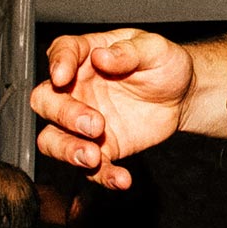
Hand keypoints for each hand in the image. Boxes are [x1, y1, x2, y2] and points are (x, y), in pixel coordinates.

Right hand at [32, 29, 193, 189]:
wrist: (181, 96)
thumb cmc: (164, 64)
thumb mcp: (155, 49)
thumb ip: (129, 51)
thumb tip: (102, 56)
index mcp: (86, 55)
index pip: (60, 52)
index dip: (57, 64)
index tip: (62, 77)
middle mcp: (76, 89)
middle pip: (45, 101)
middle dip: (63, 115)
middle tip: (94, 124)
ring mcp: (81, 122)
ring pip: (52, 139)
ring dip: (67, 151)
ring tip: (93, 158)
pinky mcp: (99, 148)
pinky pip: (90, 168)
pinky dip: (102, 176)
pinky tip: (121, 178)